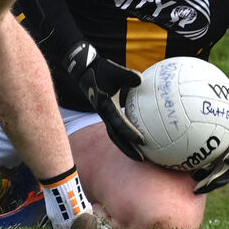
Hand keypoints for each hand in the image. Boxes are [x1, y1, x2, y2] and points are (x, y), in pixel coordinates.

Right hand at [63, 41, 144, 161]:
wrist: (85, 71)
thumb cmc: (101, 70)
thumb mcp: (114, 71)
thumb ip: (128, 76)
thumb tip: (142, 80)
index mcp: (106, 107)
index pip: (120, 124)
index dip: (130, 133)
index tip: (142, 141)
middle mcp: (105, 114)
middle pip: (116, 137)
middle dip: (128, 149)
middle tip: (142, 158)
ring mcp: (105, 115)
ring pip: (115, 135)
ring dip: (126, 145)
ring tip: (140, 154)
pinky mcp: (107, 113)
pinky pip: (117, 127)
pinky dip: (125, 134)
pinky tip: (138, 137)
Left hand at [192, 103, 228, 193]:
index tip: (226, 159)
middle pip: (226, 174)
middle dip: (215, 181)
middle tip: (202, 186)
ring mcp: (228, 163)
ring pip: (217, 176)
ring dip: (207, 183)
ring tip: (194, 188)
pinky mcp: (221, 162)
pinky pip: (211, 169)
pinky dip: (202, 173)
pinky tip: (187, 173)